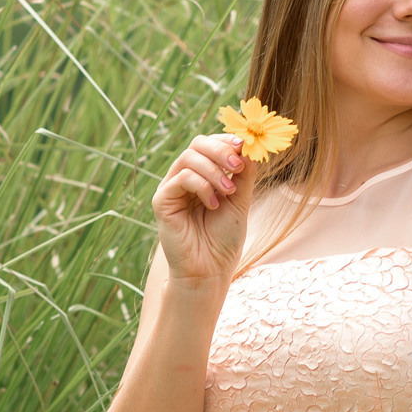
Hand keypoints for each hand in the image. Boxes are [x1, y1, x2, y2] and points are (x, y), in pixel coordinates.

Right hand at [153, 133, 253, 286]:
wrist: (210, 271)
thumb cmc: (223, 239)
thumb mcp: (239, 201)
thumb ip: (243, 174)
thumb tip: (249, 146)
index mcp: (201, 175)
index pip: (209, 144)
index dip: (226, 140)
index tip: (244, 145)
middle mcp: (183, 178)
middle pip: (197, 144)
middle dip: (221, 150)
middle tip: (238, 166)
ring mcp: (171, 189)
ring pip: (189, 158)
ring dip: (214, 171)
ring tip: (229, 192)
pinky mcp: (162, 201)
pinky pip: (181, 178)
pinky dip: (201, 186)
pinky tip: (212, 205)